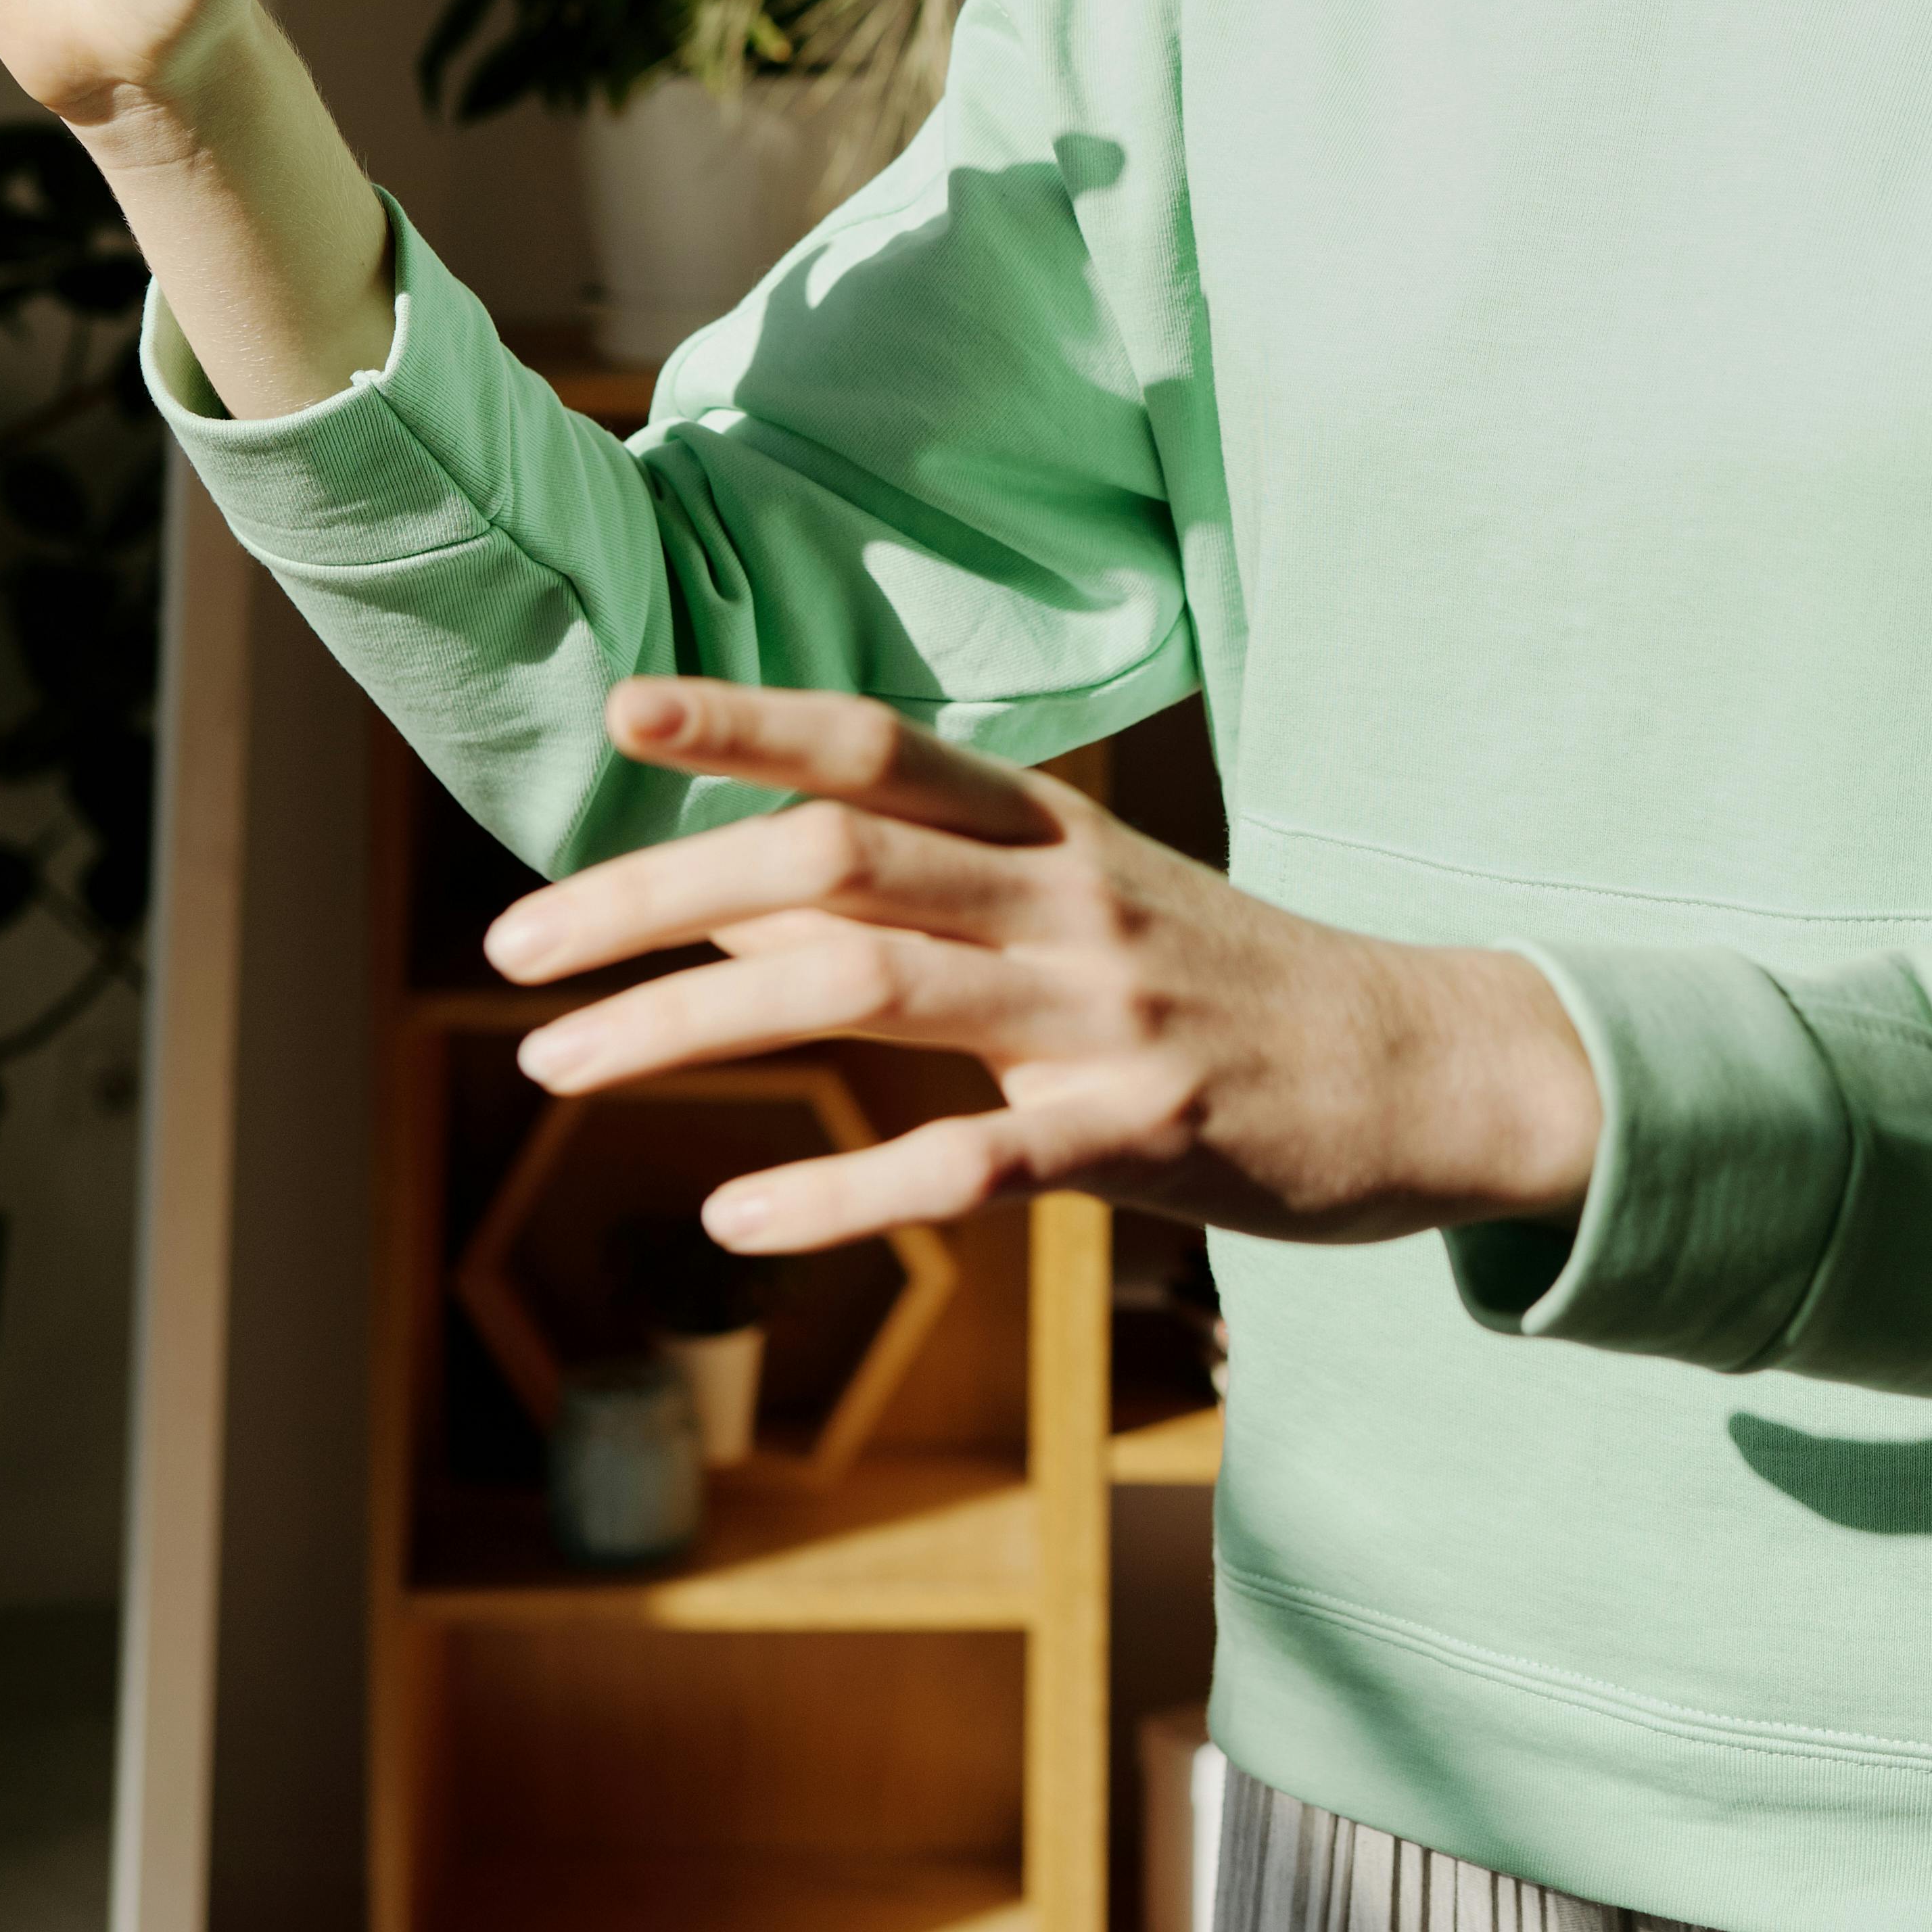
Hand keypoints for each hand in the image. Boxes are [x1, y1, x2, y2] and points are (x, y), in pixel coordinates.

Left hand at [485, 679, 1603, 1254]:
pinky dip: (837, 1190)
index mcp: (1043, 826)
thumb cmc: (1218, 985)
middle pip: (830, 859)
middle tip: (509, 949)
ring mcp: (1102, 1013)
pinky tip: (732, 1215)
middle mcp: (1062, 895)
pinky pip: (964, 1161)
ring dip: (691, 1022)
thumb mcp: (1076, 904)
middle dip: (651, 897)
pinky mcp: (1140, 1135)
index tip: (617, 716)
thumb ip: (915, 890)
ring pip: (866, 991)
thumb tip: (724, 887)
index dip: (741, 719)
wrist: (1422, 1069)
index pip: (869, 742)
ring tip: (555, 1065)